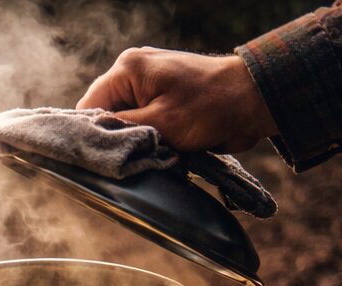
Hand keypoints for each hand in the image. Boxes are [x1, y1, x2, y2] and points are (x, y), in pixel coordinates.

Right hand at [76, 48, 276, 152]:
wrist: (253, 101)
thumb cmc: (210, 107)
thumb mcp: (159, 123)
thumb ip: (120, 129)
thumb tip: (87, 141)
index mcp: (127, 69)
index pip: (87, 108)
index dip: (89, 136)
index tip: (99, 160)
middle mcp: (133, 71)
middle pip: (103, 115)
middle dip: (113, 138)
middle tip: (129, 157)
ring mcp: (147, 84)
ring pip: (121, 122)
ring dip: (131, 140)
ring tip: (148, 151)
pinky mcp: (160, 98)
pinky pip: (139, 122)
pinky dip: (144, 137)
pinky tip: (156, 147)